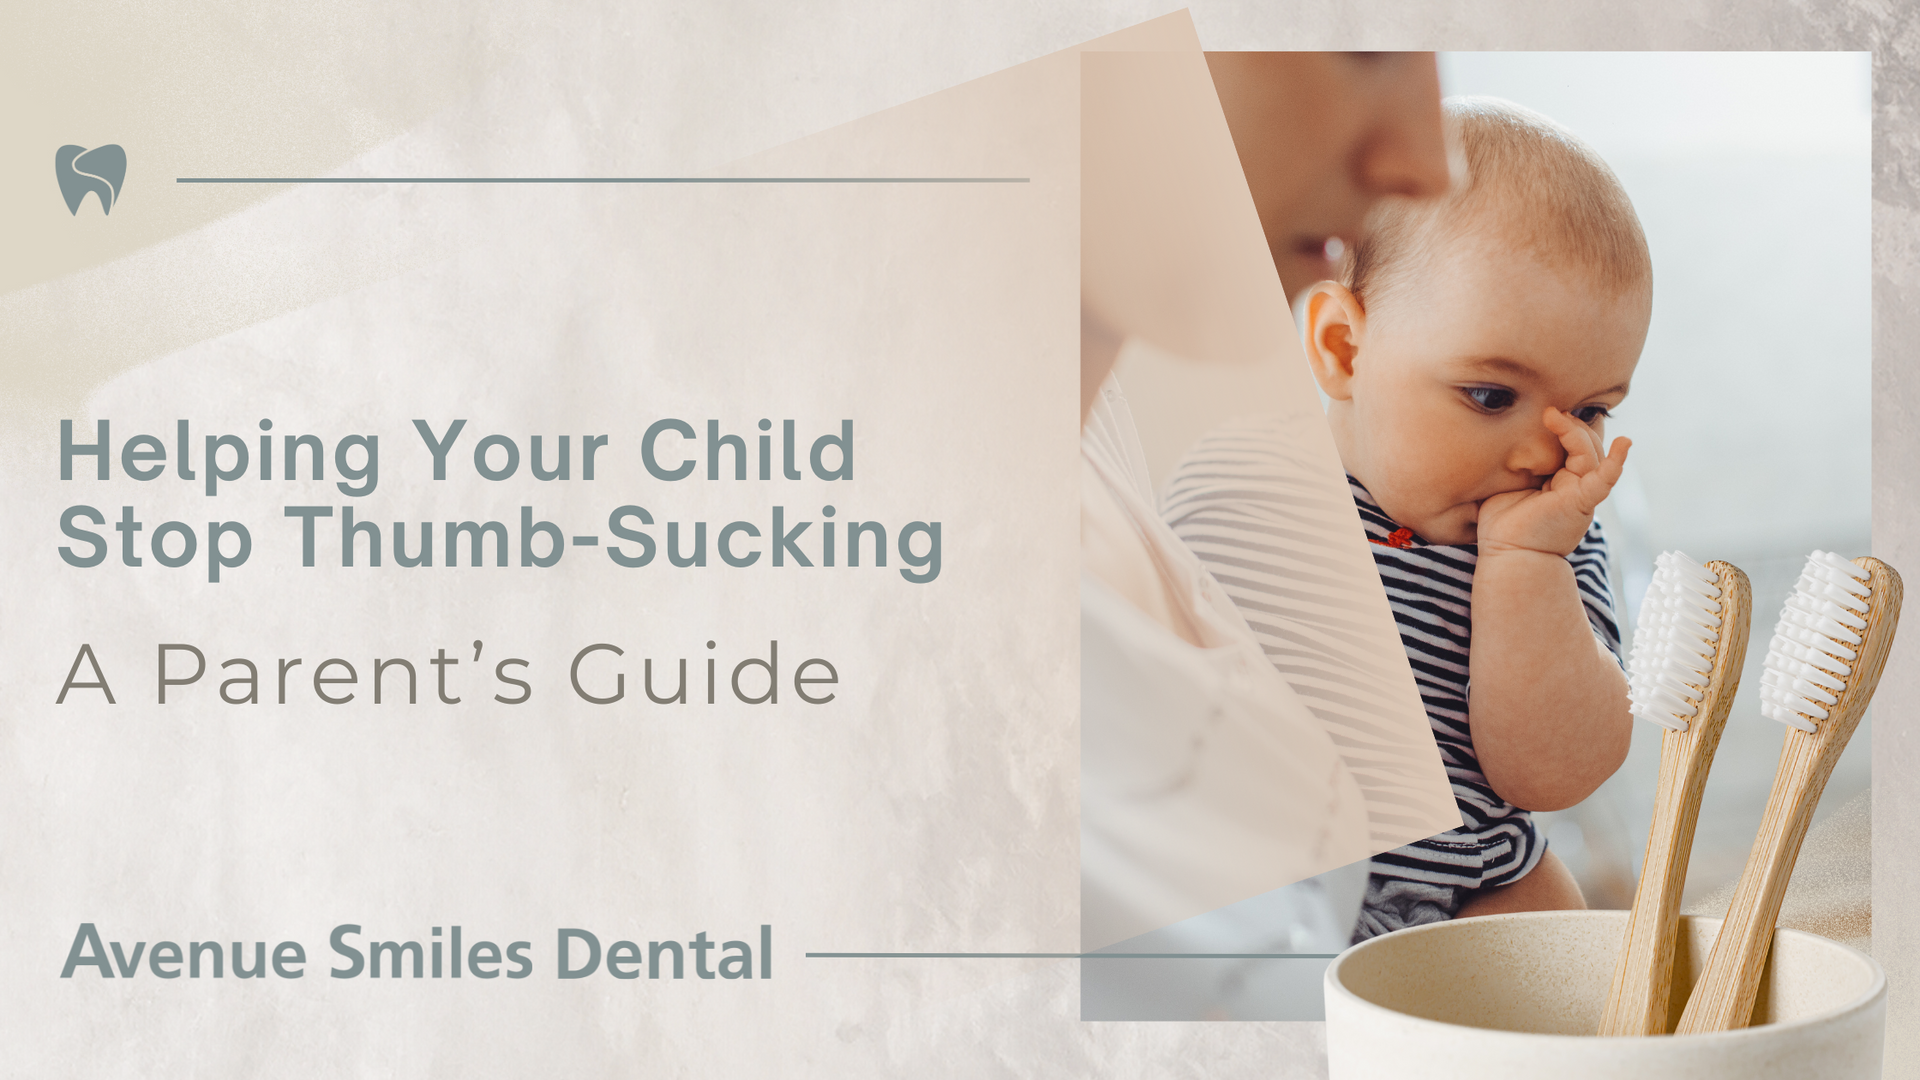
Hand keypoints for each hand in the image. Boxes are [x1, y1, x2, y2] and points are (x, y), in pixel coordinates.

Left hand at [1476, 407, 1629, 556]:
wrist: (1508, 556)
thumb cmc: (1503, 526)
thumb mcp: (1506, 485)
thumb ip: (1513, 465)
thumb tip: (1499, 438)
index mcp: (1560, 481)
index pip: (1571, 446)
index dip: (1564, 426)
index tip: (1545, 411)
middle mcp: (1576, 485)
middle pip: (1586, 446)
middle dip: (1571, 425)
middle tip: (1549, 412)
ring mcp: (1581, 493)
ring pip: (1591, 454)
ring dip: (1576, 432)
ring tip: (1555, 416)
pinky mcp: (1582, 502)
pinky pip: (1604, 480)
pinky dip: (1616, 462)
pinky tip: (1625, 443)